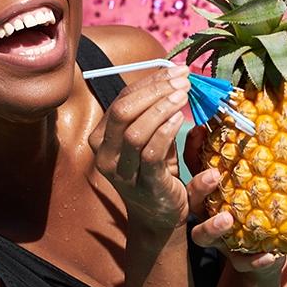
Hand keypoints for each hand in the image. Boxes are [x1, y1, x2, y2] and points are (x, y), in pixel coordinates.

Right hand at [89, 66, 189, 233]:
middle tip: (182, 80)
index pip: (121, 101)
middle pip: (123, 112)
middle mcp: (105, 155)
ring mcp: (122, 173)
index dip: (149, 82)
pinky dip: (165, 131)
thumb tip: (173, 77)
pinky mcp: (145, 185)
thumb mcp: (150, 137)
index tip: (176, 70)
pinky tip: (181, 118)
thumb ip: (153, 111)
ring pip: (134, 132)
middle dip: (154, 91)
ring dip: (160, 108)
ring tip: (183, 94)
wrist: (159, 216)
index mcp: (102, 138)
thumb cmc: (155, 170)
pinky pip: (150, 154)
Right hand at [183, 126, 283, 273]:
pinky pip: (242, 262)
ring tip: (228, 218)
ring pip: (202, 236)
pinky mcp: (240, 259)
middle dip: (198, 187)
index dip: (193, 150)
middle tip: (213, 175)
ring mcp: (221, 239)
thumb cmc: (260, 204)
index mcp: (211, 191)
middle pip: (191, 201)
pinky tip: (270, 255)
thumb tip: (254, 109)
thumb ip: (251, 151)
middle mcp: (209, 213)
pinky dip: (255, 260)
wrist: (269, 252)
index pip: (194, 168)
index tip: (199, 130)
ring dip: (212, 227)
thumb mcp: (256, 176)